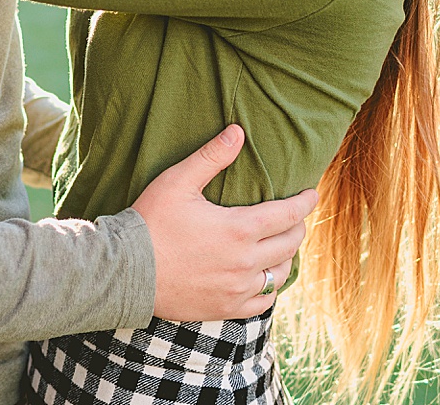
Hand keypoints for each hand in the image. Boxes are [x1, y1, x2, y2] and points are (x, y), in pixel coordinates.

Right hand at [131, 125, 315, 321]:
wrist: (126, 272)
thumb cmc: (151, 222)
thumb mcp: (178, 181)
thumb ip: (211, 156)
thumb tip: (238, 131)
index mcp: (239, 229)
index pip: (288, 214)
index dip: (305, 202)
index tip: (313, 194)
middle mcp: (245, 262)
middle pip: (290, 243)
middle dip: (298, 226)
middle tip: (296, 216)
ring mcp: (237, 289)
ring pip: (279, 275)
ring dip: (286, 256)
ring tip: (281, 244)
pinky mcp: (225, 308)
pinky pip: (263, 303)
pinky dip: (270, 289)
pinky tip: (264, 279)